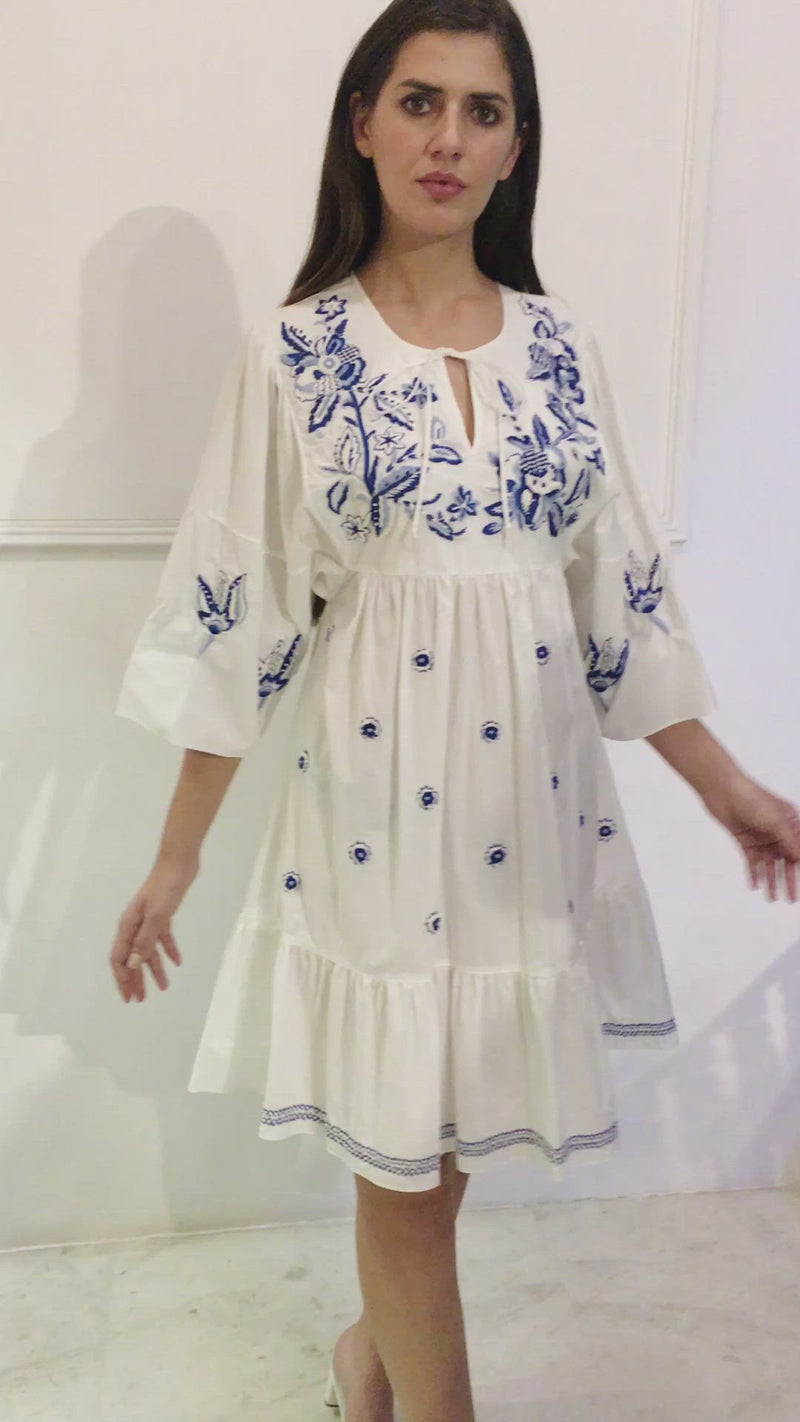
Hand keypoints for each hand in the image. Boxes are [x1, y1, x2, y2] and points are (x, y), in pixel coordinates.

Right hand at [110, 857, 196, 1002]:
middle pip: (132, 958)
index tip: (128, 997)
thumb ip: (145, 941)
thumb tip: (133, 965)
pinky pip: (162, 938)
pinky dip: (168, 950)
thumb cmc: (165, 888)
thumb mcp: (156, 916)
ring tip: (163, 987)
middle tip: (140, 1000)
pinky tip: (177, 962)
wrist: (178, 863)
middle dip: (135, 979)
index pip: (119, 958)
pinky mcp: (162, 915)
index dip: (122, 979)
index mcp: (128, 925)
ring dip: (154, 969)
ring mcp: (148, 920)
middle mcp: (135, 925)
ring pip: (148, 950)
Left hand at [702, 775, 799, 901]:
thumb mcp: (777, 823)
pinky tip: (756, 886)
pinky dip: (754, 873)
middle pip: (787, 861)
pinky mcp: (746, 841)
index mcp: (792, 824)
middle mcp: (779, 832)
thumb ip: (792, 843)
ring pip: (770, 864)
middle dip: (789, 880)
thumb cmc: (754, 800)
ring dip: (772, 880)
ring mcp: (762, 837)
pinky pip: (752, 861)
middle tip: (791, 899)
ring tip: (773, 898)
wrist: (723, 791)